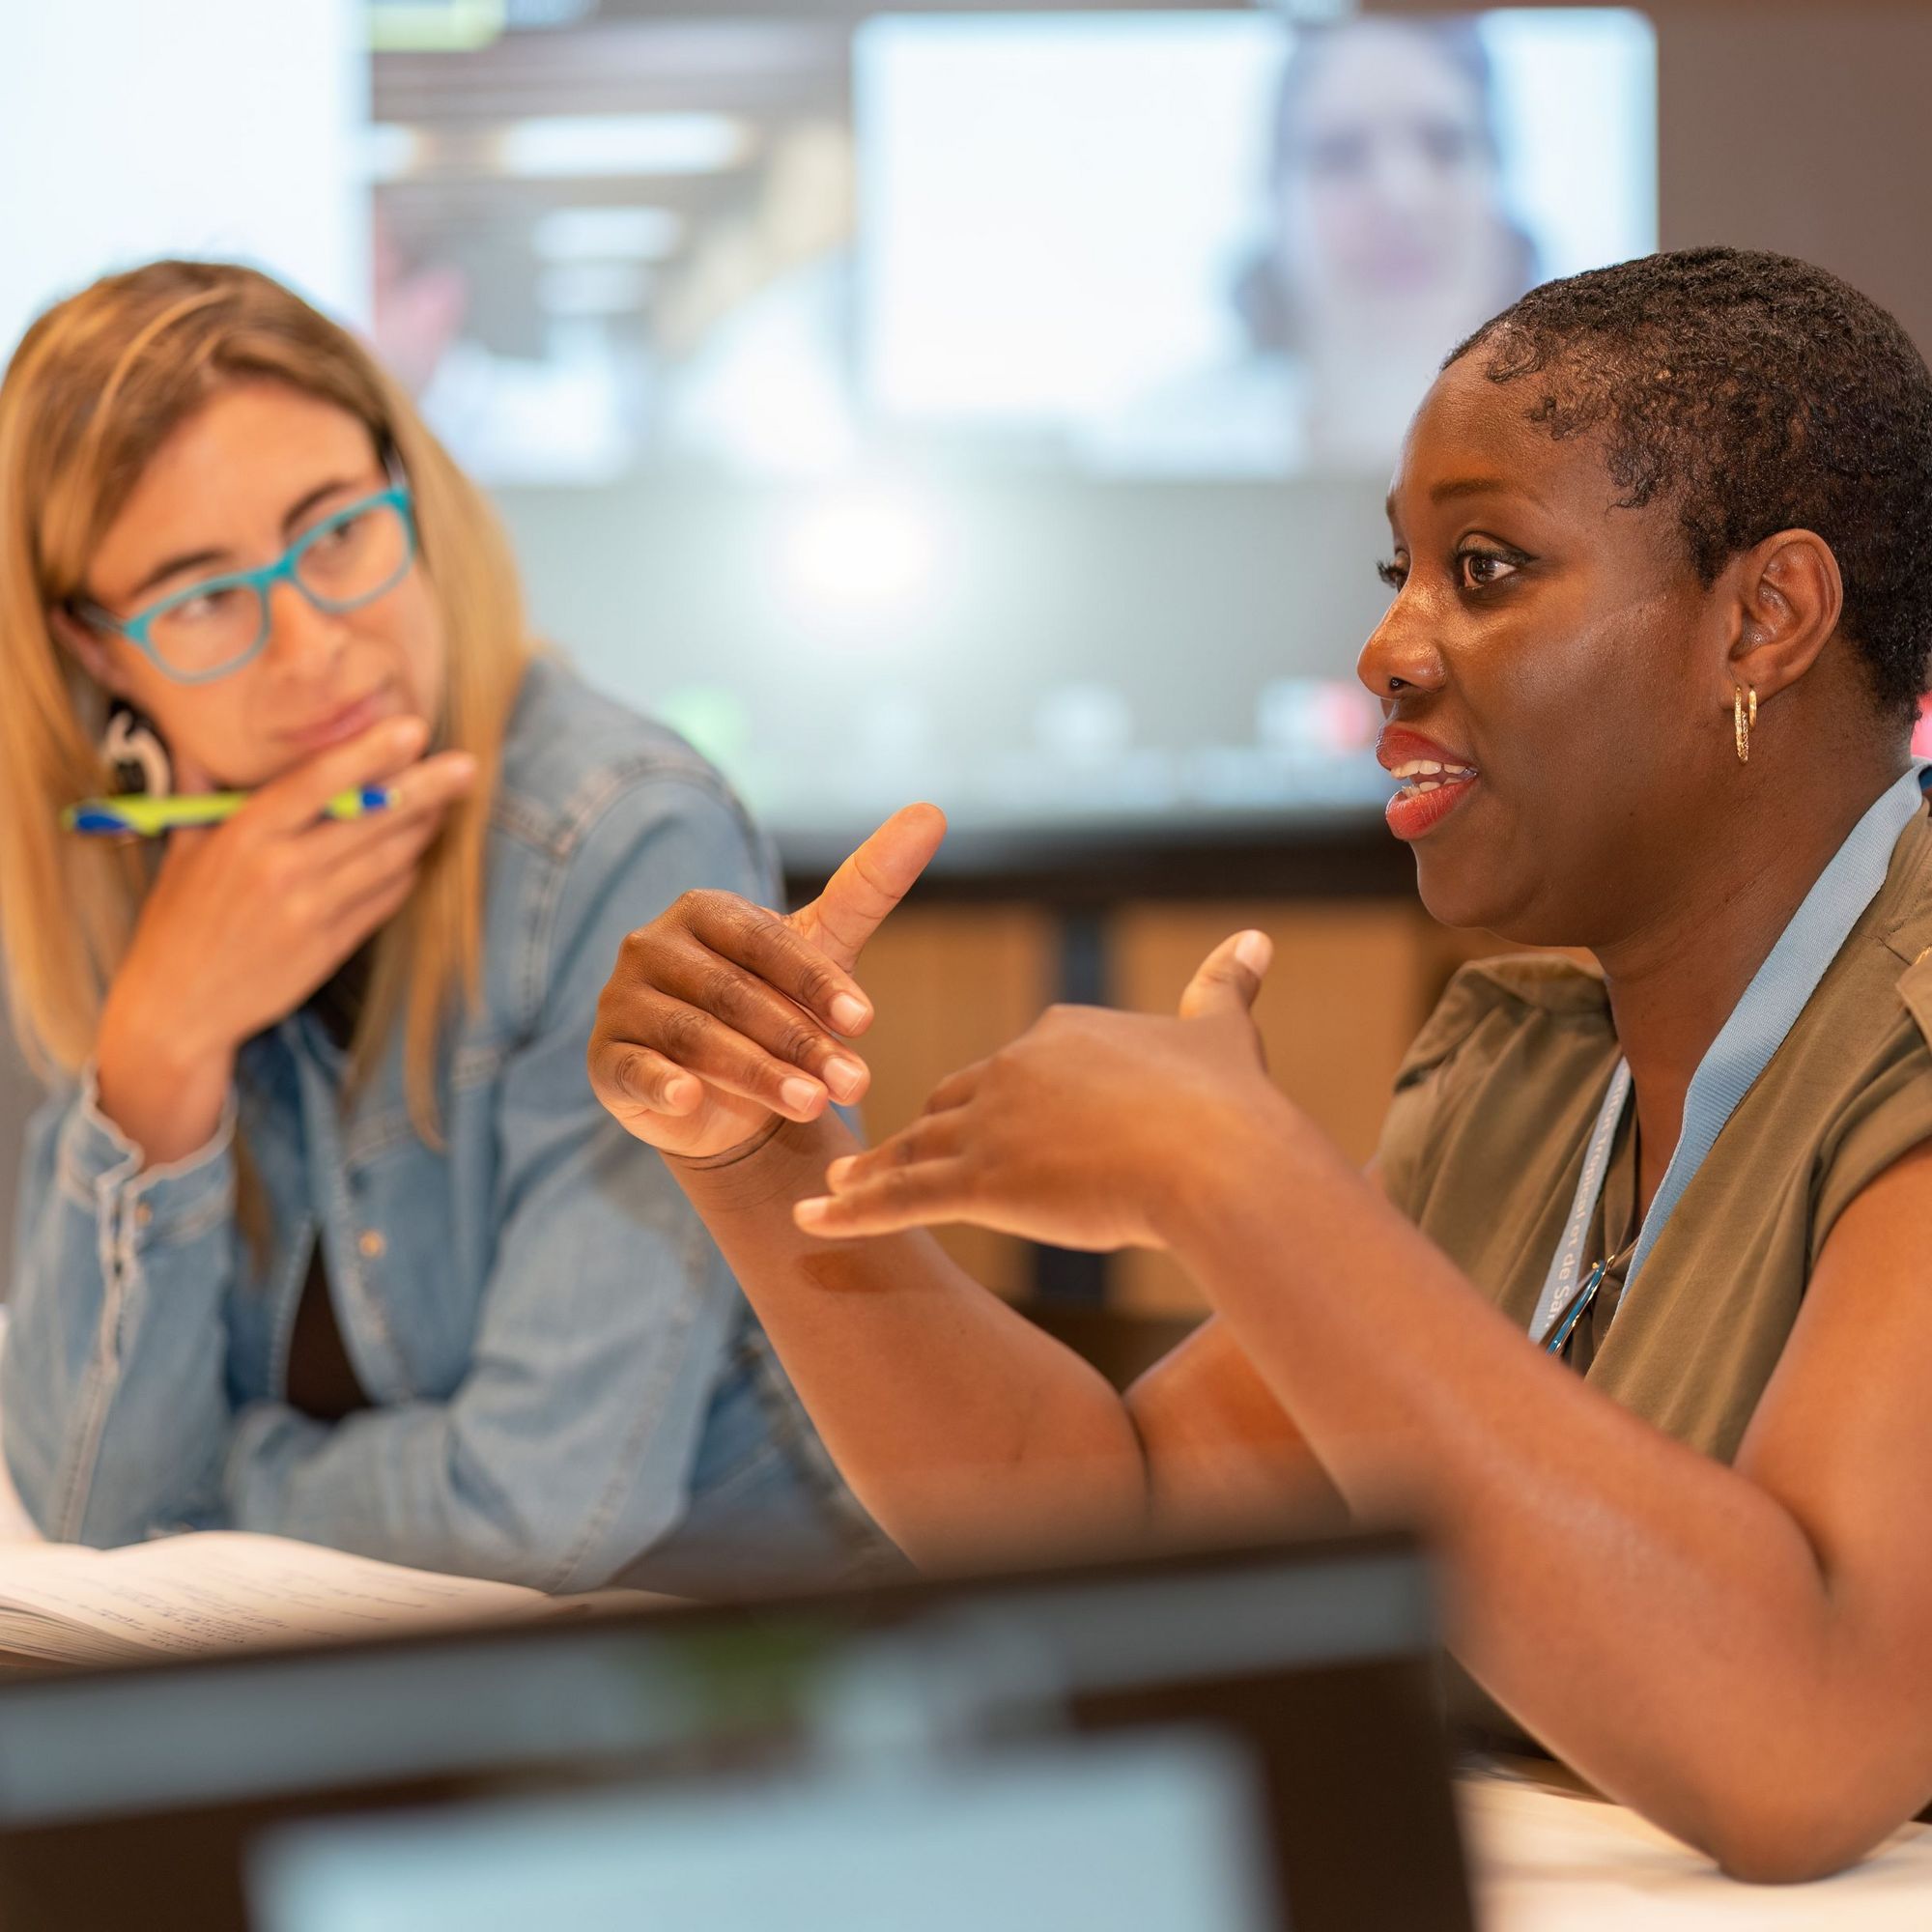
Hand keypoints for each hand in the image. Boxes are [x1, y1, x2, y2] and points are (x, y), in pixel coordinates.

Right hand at [95, 716, 475, 1160]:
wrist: (179, 1008)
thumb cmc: (178, 922)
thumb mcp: (182, 849)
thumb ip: (201, 791)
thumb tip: (201, 740)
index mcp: (244, 835)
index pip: (319, 782)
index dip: (370, 753)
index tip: (413, 730)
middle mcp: (282, 869)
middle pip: (371, 817)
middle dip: (425, 789)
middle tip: (466, 766)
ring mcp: (312, 911)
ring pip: (388, 858)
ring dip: (423, 829)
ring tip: (447, 803)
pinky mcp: (332, 946)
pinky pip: (385, 900)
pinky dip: (406, 874)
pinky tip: (418, 854)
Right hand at [589, 803, 947, 1160]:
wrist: (720, 1095)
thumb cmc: (775, 1006)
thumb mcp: (822, 950)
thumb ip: (869, 886)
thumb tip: (932, 812)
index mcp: (704, 911)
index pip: (764, 941)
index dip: (815, 981)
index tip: (866, 1022)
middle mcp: (653, 946)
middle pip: (734, 994)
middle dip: (800, 1041)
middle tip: (856, 1084)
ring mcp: (623, 1000)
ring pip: (695, 1036)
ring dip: (757, 1073)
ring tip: (814, 1105)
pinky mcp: (606, 1057)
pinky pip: (633, 1067)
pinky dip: (660, 1082)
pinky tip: (689, 1098)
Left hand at [793, 929, 1278, 1250]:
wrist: (1221, 1159)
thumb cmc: (1228, 1104)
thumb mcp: (1222, 1035)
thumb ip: (1225, 988)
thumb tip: (1258, 937)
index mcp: (1060, 1033)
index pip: (1007, 1071)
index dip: (990, 1102)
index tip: (974, 1123)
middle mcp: (1013, 1069)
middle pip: (951, 1107)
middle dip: (920, 1135)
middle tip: (881, 1157)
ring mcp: (990, 1125)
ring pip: (914, 1151)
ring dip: (870, 1171)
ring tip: (834, 1189)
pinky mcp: (979, 1182)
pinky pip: (899, 1199)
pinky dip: (849, 1213)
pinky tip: (808, 1225)